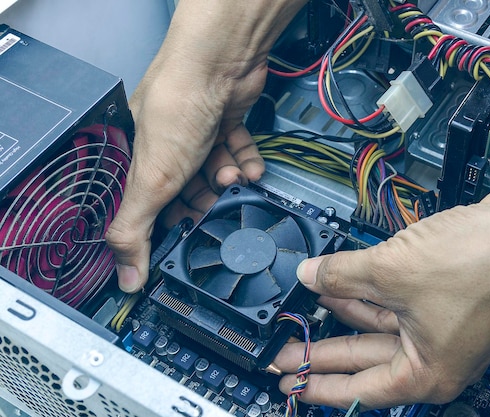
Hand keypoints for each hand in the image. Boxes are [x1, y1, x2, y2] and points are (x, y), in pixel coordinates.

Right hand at [105, 0, 306, 292]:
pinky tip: (251, 168)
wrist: (220, 63)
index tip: (186, 240)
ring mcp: (196, 133)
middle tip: (214, 205)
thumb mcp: (151, 181)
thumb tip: (126, 277)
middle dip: (204, 201)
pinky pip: (237, 152)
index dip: (167, 225)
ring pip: (215, 173)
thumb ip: (136, 230)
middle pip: (185, 192)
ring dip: (228, 180)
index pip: (146, 207)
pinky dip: (247, 162)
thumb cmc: (178, 107)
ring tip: (232, 176)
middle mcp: (164, 147)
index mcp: (135, 160)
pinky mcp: (224, 122)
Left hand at [274, 189, 489, 408]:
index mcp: (427, 373)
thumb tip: (310, 275)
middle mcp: (436, 357)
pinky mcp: (444, 299)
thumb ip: (341, 275)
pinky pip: (394, 303)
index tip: (291, 383)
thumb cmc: (482, 263)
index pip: (358, 389)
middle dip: (322, 351)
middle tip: (286, 353)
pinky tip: (340, 284)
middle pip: (365, 359)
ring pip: (378, 327)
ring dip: (343, 316)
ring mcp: (441, 327)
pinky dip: (368, 294)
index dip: (318, 385)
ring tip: (306, 312)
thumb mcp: (390, 271)